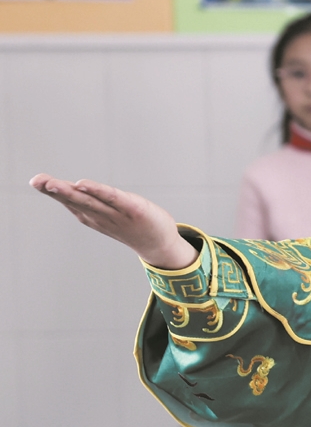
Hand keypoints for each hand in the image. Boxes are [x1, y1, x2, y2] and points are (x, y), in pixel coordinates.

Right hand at [31, 175, 197, 269]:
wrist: (159, 245)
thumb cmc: (133, 226)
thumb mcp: (107, 213)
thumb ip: (91, 201)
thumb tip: (70, 188)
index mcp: (92, 216)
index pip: (70, 201)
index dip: (52, 191)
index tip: (35, 181)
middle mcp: (100, 215)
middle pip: (76, 201)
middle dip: (56, 191)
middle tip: (37, 181)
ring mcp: (116, 214)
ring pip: (89, 201)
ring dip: (70, 192)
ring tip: (52, 183)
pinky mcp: (134, 210)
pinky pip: (113, 199)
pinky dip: (98, 191)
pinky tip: (83, 183)